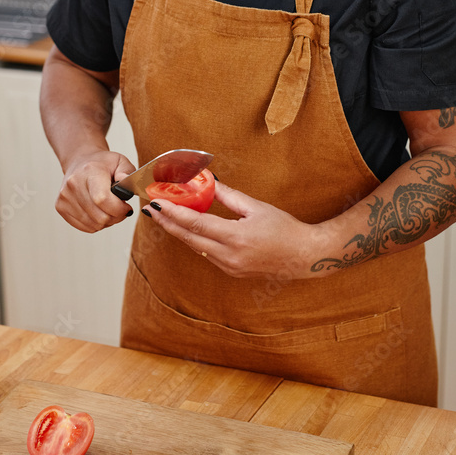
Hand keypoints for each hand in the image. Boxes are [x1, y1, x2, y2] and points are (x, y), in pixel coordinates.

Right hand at [56, 150, 136, 232]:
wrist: (80, 161)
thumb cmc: (102, 164)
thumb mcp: (120, 161)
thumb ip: (128, 172)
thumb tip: (125, 184)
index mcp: (89, 171)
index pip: (102, 199)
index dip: (119, 209)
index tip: (127, 207)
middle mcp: (73, 184)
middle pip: (100, 216)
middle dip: (116, 217)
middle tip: (120, 209)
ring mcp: (65, 197)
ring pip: (94, 225)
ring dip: (107, 221)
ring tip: (110, 209)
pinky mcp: (61, 207)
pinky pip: (85, 227)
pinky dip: (96, 224)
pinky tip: (99, 212)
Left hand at [142, 180, 326, 278]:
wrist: (303, 256)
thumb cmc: (285, 229)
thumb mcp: (257, 207)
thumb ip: (229, 196)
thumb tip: (208, 182)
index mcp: (237, 237)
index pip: (197, 224)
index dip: (174, 214)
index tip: (158, 203)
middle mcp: (230, 256)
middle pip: (189, 239)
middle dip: (168, 223)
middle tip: (152, 209)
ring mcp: (230, 267)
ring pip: (196, 248)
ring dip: (179, 232)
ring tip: (164, 217)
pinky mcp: (232, 271)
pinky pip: (207, 254)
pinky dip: (195, 241)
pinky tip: (188, 229)